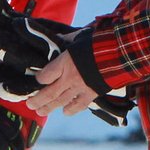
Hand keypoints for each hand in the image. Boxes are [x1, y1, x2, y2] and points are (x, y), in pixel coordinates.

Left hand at [0, 0, 135, 127]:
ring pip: (60, 101)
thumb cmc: (98, 42)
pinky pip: (78, 105)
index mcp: (64, 62)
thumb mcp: (78, 37)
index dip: (38, 80)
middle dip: (37, 100)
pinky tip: (65, 112)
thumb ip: (65, 40)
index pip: (44, 76)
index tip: (36, 81)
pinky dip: (71, 109)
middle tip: (29, 105)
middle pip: (48, 93)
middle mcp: (69, 78)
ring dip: (49, 108)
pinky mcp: (92, 94)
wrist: (120, 53)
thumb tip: (56, 39)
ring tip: (39, 111)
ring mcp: (80, 87)